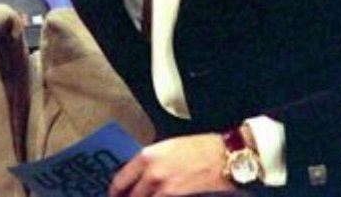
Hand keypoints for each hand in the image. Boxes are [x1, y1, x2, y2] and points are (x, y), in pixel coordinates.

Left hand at [110, 133, 234, 196]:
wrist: (225, 156)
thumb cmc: (201, 148)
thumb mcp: (168, 147)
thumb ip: (150, 162)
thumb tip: (139, 176)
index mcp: (146, 156)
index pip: (121, 180)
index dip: (115, 192)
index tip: (114, 196)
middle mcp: (151, 172)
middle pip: (130, 195)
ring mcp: (163, 186)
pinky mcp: (176, 196)